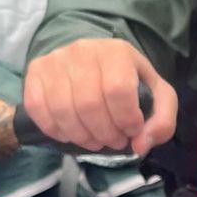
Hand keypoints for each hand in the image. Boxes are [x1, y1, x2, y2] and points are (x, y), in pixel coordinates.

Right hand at [22, 37, 177, 156]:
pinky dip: (54, 129)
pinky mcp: (35, 71)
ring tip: (94, 140)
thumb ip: (161, 122)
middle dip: (104, 134)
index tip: (131, 130)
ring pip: (62, 110)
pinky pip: (38, 108)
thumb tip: (140, 145)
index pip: (118, 90)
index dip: (125, 120)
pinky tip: (69, 134)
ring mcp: (55, 60)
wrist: (92, 59)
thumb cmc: (126, 80)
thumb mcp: (157, 96)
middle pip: (89, 104)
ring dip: (81, 136)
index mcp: (117, 52)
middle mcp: (83, 50)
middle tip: (113, 141)